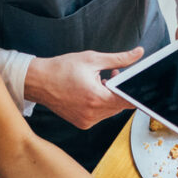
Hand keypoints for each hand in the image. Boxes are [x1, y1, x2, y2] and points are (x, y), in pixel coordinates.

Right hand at [24, 48, 141, 128]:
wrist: (38, 81)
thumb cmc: (61, 69)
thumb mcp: (92, 59)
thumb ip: (119, 59)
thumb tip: (138, 54)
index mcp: (97, 98)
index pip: (127, 101)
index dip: (135, 92)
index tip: (140, 86)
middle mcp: (93, 114)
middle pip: (120, 106)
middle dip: (119, 90)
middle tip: (111, 74)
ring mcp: (87, 121)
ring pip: (110, 111)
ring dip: (109, 98)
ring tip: (98, 82)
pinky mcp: (82, 123)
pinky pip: (100, 115)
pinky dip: (100, 104)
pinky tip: (90, 92)